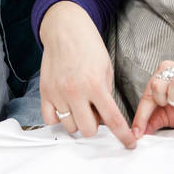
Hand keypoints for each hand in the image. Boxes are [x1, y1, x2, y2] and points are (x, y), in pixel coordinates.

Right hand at [38, 1, 135, 147]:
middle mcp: (75, 91)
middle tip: (95, 112)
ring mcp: (57, 92)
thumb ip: (106, 94)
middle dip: (95, 125)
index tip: (129, 144)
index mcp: (95, 84)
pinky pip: (50, 120)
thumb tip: (104, 117)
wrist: (65, 29)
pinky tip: (65, 107)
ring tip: (79, 105)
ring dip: (77, 121)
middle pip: (88, 130)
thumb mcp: (106, 69)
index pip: (113, 120)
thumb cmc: (88, 46)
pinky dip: (59, 118)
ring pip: (69, 127)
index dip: (123, 136)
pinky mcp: (44, 91)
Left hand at [130, 60, 173, 137]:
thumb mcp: (163, 116)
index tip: (138, 133)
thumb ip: (149, 122)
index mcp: (160, 75)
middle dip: (162, 100)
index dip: (142, 116)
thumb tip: (135, 134)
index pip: (146, 95)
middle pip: (157, 84)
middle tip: (172, 105)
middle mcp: (173, 70)